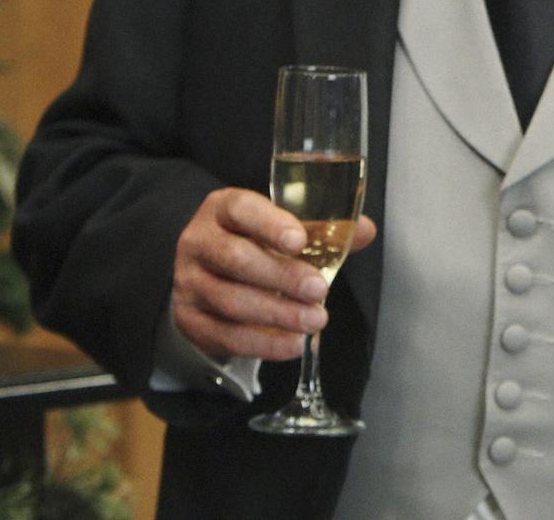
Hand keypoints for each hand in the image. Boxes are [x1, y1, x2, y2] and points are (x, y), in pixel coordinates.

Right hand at [170, 187, 378, 360]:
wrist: (209, 272)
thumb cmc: (255, 243)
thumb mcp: (281, 227)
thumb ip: (322, 228)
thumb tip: (365, 230)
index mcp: (223, 208)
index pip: (242, 209)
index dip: (270, 224)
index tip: (300, 241)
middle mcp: (199, 241)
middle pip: (236, 258)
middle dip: (282, 276)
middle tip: (319, 289)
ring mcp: (189, 282)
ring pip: (230, 301)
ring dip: (278, 314)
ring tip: (315, 320)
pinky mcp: (189, 319)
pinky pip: (225, 336)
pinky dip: (263, 343)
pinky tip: (293, 343)